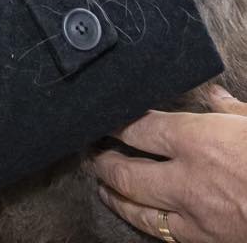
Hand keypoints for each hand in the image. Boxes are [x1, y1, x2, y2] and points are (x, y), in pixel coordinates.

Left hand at [92, 87, 246, 241]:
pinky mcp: (207, 241)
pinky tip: (141, 217)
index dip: (118, 122)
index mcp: (198, 140)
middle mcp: (187, 179)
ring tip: (102, 185)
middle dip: (105, 162)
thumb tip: (212, 94)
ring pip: (140, 210)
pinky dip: (147, 223)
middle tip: (93, 152)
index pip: (141, 128)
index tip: (106, 117)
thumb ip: (229, 107)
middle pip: (128, 172)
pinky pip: (166, 234)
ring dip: (115, 196)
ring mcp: (195, 216)